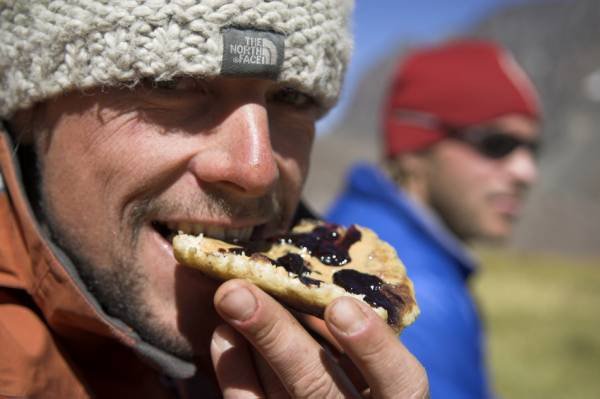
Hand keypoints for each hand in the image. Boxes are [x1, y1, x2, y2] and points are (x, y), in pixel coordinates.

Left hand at [211, 279, 428, 397]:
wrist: (329, 396)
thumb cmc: (362, 372)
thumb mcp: (376, 355)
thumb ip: (360, 326)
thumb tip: (316, 276)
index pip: (402, 381)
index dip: (374, 346)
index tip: (341, 304)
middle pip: (318, 387)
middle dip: (276, 336)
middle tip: (238, 291)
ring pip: (280, 396)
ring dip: (249, 341)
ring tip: (229, 297)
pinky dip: (234, 372)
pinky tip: (224, 335)